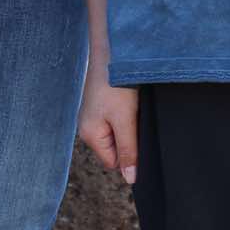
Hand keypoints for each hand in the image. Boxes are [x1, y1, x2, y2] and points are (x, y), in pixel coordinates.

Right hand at [78, 56, 138, 184]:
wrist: (112, 50)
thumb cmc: (115, 84)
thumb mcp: (125, 121)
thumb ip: (128, 150)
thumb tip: (130, 179)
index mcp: (89, 134)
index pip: (113, 162)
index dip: (129, 156)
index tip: (141, 140)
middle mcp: (88, 125)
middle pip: (115, 148)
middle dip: (130, 139)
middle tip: (138, 122)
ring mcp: (94, 113)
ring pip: (118, 132)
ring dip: (130, 125)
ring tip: (135, 110)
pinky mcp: (102, 102)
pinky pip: (117, 118)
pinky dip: (127, 114)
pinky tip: (132, 101)